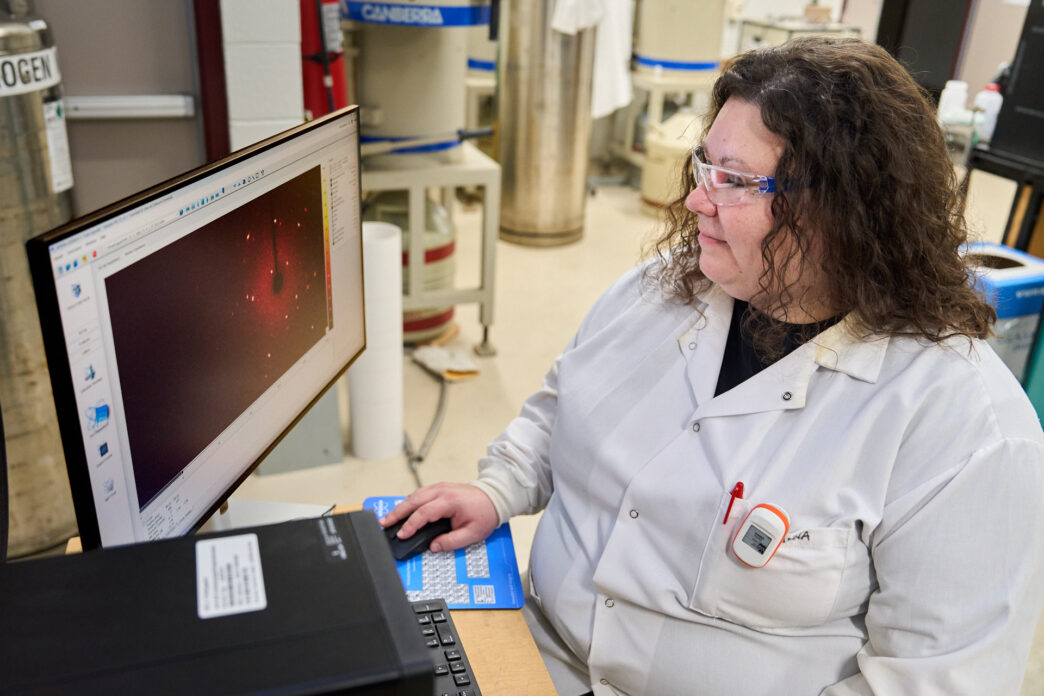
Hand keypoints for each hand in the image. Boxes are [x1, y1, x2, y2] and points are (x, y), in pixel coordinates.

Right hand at [379, 482, 498, 552]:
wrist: (494, 497)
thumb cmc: (485, 513)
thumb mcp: (472, 533)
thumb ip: (451, 541)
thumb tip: (434, 546)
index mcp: (450, 501)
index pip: (424, 513)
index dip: (410, 525)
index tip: (401, 534)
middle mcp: (442, 491)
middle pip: (413, 500)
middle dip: (396, 512)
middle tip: (383, 523)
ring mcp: (440, 487)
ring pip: (414, 495)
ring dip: (400, 506)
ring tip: (388, 518)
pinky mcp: (439, 488)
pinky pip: (419, 494)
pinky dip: (408, 502)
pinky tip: (402, 510)